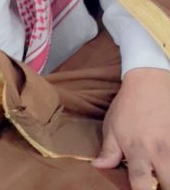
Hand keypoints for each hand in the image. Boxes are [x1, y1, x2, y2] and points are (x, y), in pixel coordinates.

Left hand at [93, 68, 169, 189]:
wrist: (149, 82)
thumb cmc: (128, 105)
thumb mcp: (112, 127)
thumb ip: (108, 151)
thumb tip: (99, 167)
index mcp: (137, 151)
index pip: (142, 185)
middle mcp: (159, 152)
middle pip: (168, 185)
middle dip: (163, 188)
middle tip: (157, 183)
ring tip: (163, 171)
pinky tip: (169, 160)